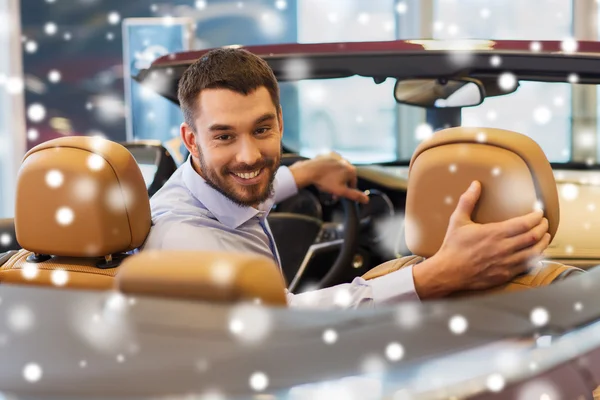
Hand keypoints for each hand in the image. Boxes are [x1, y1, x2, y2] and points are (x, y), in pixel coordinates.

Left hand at [289, 152, 368, 203]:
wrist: (309, 171)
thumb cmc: (325, 181)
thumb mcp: (341, 192)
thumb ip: (355, 195)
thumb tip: (366, 199)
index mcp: (351, 170)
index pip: (352, 183)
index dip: (346, 191)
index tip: (339, 195)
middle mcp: (346, 161)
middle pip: (345, 176)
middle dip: (340, 183)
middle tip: (331, 190)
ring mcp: (336, 156)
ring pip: (338, 169)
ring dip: (334, 175)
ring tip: (326, 182)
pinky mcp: (327, 153)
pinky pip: (330, 162)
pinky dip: (328, 168)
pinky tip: (323, 173)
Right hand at [413, 181, 550, 297]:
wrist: (448, 272)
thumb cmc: (452, 246)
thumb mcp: (457, 220)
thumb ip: (468, 201)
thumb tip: (475, 184)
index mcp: (494, 233)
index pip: (524, 223)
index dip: (536, 217)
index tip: (539, 212)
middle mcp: (503, 248)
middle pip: (533, 237)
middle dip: (543, 228)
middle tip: (544, 222)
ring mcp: (506, 263)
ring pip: (534, 252)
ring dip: (543, 243)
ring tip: (545, 236)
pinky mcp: (505, 275)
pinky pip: (527, 266)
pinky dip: (536, 258)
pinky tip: (536, 254)